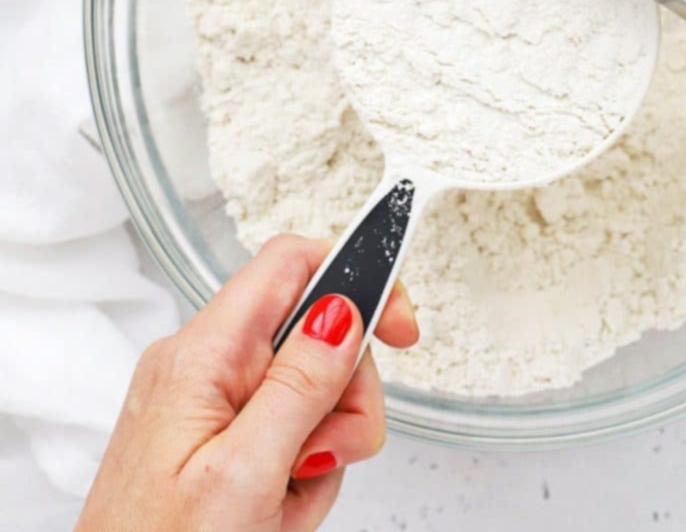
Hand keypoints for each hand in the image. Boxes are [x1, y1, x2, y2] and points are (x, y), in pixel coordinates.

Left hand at [76, 234, 418, 530]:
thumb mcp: (244, 476)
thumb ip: (299, 386)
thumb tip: (343, 310)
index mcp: (201, 355)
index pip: (291, 263)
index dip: (356, 275)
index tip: (399, 326)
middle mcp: (203, 365)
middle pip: (316, 331)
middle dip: (346, 393)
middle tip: (329, 449)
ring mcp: (211, 401)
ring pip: (314, 385)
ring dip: (327, 442)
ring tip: (290, 496)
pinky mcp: (221, 436)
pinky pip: (293, 426)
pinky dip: (304, 467)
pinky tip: (278, 507)